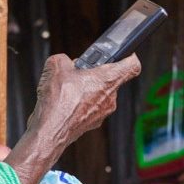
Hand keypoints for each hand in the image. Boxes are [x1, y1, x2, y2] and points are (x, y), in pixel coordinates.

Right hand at [27, 53, 141, 147]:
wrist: (51, 129)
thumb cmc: (59, 101)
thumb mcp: (56, 65)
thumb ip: (65, 59)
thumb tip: (65, 62)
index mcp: (108, 79)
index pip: (132, 66)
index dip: (129, 57)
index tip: (125, 54)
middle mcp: (111, 97)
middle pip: (111, 79)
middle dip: (95, 73)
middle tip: (80, 72)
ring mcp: (103, 112)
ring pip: (99, 94)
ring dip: (86, 89)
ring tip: (68, 89)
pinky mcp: (93, 122)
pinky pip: (91, 107)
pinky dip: (81, 103)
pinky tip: (66, 102)